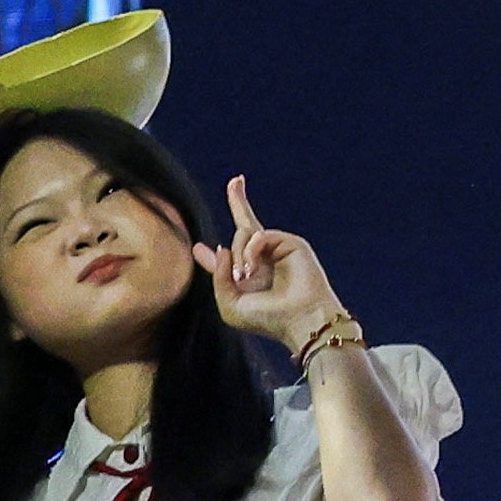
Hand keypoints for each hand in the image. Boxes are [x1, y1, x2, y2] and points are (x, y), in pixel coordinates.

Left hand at [206, 177, 344, 353]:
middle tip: (236, 180)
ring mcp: (277, 250)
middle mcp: (262, 261)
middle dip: (238, 202)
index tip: (200, 250)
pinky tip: (251, 270)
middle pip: (246, 227)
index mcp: (248, 279)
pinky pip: (259, 236)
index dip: (214, 256)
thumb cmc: (267, 319)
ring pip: (245, 234)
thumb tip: (223, 247)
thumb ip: (219, 277)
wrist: (300, 320)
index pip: (229, 261)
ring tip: (245, 277)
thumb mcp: (230, 305)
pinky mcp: (291, 243)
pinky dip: (249, 252)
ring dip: (238, 256)